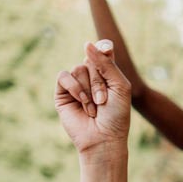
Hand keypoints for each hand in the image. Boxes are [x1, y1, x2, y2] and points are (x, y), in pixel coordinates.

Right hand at [56, 39, 130, 153]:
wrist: (103, 137)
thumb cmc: (116, 114)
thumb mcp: (119, 85)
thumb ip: (106, 63)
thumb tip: (86, 44)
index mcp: (107, 73)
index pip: (103, 50)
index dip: (103, 48)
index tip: (107, 48)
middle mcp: (91, 76)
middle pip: (91, 60)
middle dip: (99, 81)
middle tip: (104, 100)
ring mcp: (76, 83)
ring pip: (79, 69)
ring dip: (89, 89)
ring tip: (94, 107)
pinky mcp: (62, 92)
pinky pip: (64, 76)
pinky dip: (75, 88)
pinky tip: (82, 102)